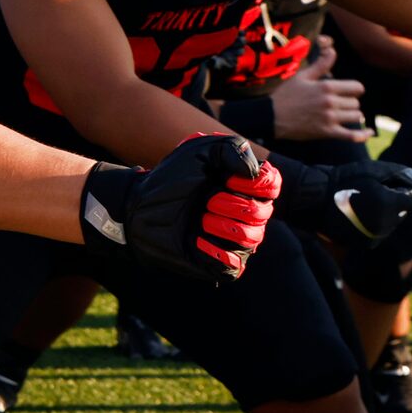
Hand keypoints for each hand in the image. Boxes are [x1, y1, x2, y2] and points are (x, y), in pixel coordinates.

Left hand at [81, 135, 278, 282]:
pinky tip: (195, 238)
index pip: (272, 186)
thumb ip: (232, 148)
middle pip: (262, 213)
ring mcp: (233, 240)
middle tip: (206, 200)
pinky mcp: (218, 263)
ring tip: (199, 218)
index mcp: (245, 188)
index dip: (255, 183)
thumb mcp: (198, 150)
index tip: (225, 178)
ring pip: (251, 238)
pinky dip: (215, 250)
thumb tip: (255, 172)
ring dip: (222, 225)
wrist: (139, 206)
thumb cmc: (170, 178)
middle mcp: (245, 214)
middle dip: (232, 204)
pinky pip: (234, 264)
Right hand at [267, 39, 368, 141]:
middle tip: (338, 105)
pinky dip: (362, 135)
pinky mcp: (326, 132)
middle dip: (349, 103)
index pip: (357, 87)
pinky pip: (351, 135)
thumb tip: (332, 49)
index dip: (354, 90)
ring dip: (352, 116)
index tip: (347, 92)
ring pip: (355, 116)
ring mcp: (329, 118)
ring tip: (343, 115)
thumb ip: (321, 64)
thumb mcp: (303, 76)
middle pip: (356, 103)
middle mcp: (330, 102)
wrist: (270, 117)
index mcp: (327, 86)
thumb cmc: (286, 95)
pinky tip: (368, 133)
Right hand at [276, 157, 411, 247]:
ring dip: (381, 215)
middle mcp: (386, 224)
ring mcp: (373, 236)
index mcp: (390, 204)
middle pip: (401, 214)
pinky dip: (369, 226)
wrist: (313, 199)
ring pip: (389, 225)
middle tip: (367, 195)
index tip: (380, 186)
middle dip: (391, 204)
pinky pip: (375, 235)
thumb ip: (405, 176)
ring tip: (359, 206)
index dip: (397, 191)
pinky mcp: (362, 244)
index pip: (410, 200)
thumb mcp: (376, 170)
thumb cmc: (345, 179)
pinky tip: (354, 217)